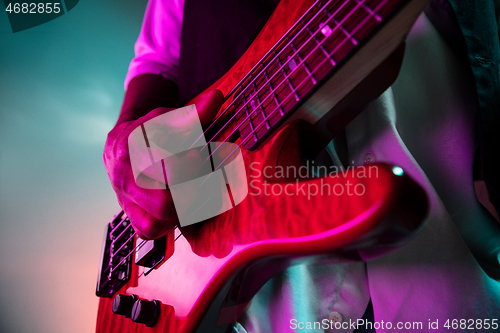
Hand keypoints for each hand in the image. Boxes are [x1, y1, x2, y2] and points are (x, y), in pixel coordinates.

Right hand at [104, 90, 223, 238]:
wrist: (119, 147)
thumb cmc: (149, 131)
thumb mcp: (169, 117)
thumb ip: (194, 112)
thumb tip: (217, 97)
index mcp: (133, 149)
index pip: (165, 169)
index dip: (190, 167)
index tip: (199, 157)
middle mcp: (124, 178)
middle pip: (164, 204)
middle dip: (192, 195)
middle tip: (203, 181)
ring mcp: (125, 201)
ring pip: (155, 223)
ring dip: (182, 213)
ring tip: (194, 194)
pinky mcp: (130, 216)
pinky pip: (149, 231)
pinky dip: (168, 225)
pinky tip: (180, 208)